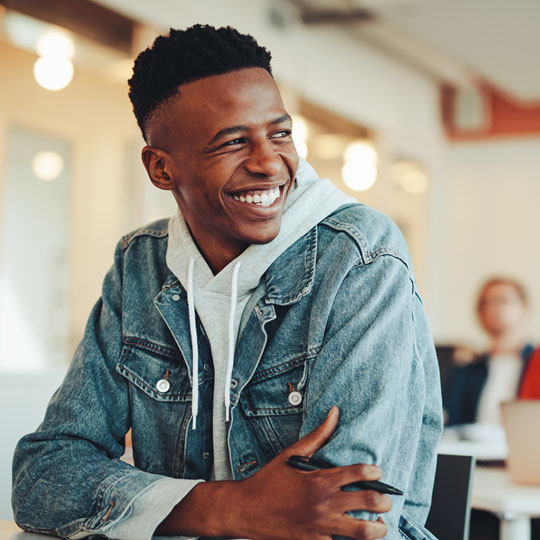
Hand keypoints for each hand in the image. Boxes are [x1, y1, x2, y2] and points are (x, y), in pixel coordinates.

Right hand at [226, 406, 390, 539]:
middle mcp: (324, 503)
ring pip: (363, 532)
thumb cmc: (268, 481)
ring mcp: (320, 526)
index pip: (359, 474)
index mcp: (320, 480)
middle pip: (369, 503)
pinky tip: (352, 535)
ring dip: (377, 528)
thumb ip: (317, 435)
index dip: (375, 473)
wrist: (245, 510)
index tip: (377, 473)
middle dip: (384, 501)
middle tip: (385, 499)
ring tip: (378, 524)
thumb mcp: (291, 454)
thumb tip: (334, 412)